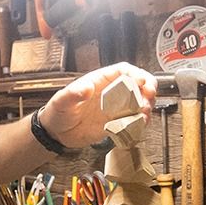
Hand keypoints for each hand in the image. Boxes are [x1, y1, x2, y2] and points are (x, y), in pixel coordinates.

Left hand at [39, 63, 157, 148]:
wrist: (56, 133)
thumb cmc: (57, 113)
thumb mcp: (62, 102)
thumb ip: (73, 94)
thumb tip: (85, 88)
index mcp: (99, 82)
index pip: (123, 71)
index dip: (135, 73)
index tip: (142, 82)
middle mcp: (111, 93)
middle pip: (137, 84)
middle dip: (148, 88)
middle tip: (149, 97)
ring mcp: (115, 108)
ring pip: (139, 101)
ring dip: (146, 106)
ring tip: (143, 115)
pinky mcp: (116, 123)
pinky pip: (134, 120)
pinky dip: (141, 122)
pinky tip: (140, 125)